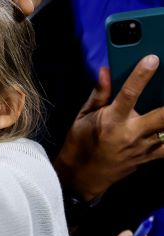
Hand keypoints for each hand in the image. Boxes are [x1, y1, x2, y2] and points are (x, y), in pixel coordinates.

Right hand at [54, 55, 163, 201]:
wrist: (82, 176)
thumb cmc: (80, 144)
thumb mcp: (83, 116)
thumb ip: (99, 94)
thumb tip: (106, 72)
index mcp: (112, 120)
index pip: (129, 93)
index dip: (141, 75)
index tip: (152, 59)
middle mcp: (131, 134)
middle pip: (163, 117)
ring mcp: (143, 148)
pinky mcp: (150, 157)